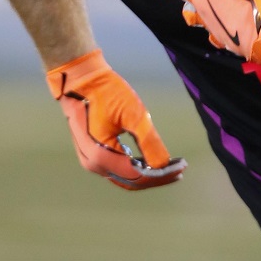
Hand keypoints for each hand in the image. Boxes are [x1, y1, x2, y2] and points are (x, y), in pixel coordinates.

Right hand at [46, 49, 185, 189]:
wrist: (79, 80)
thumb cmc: (106, 93)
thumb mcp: (133, 115)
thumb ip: (149, 142)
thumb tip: (164, 165)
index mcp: (102, 156)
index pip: (138, 175)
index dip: (162, 175)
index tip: (181, 168)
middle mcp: (94, 164)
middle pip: (132, 180)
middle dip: (157, 177)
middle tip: (180, 170)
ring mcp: (90, 160)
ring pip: (124, 176)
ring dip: (146, 173)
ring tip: (168, 167)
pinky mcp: (91, 154)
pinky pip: (116, 168)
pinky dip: (134, 167)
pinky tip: (148, 162)